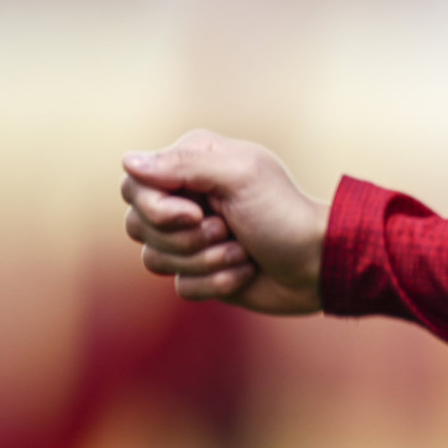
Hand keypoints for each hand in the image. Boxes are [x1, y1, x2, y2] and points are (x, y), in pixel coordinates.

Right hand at [121, 130, 329, 314]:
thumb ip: (184, 165)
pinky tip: (246, 271)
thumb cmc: (284, 213)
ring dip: (207, 261)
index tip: (197, 213)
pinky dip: (217, 282)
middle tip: (229, 230)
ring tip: (243, 250)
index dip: (157, 208)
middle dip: (187, 238)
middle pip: (137, 225)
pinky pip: (181, 286)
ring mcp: (191, 236)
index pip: (134, 186)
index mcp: (192, 163)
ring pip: (155, 260)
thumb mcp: (240, 176)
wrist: (320, 262)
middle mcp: (185, 197)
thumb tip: (127, 161)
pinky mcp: (200, 271)